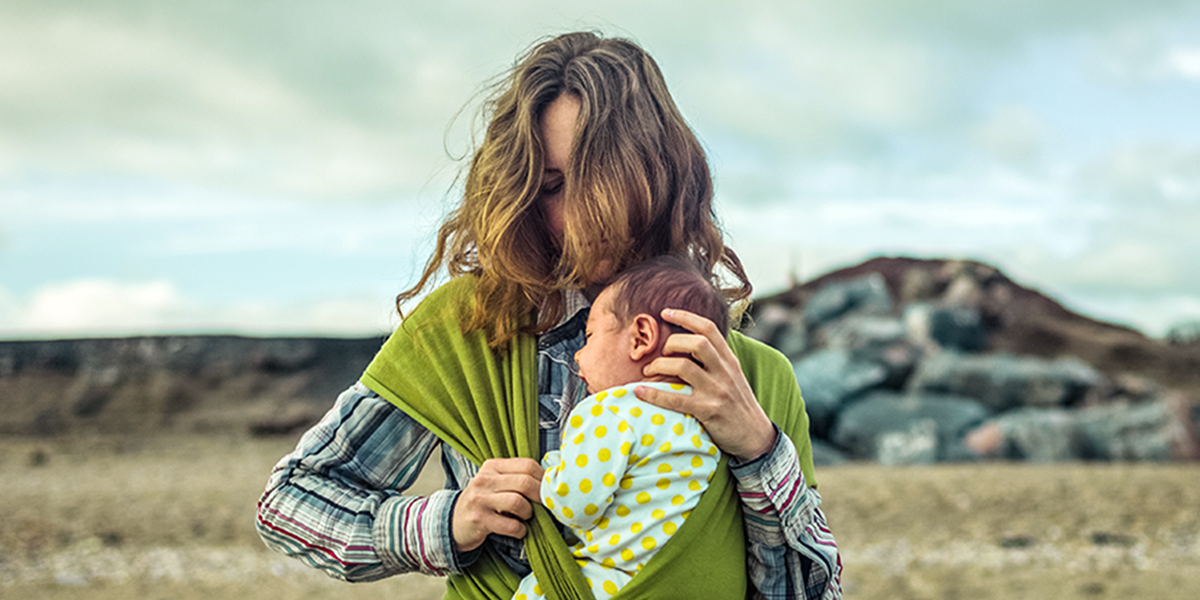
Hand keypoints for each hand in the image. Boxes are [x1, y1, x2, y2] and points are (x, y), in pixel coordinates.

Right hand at [452, 458, 543, 551]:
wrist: (454, 521)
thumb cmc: (483, 501)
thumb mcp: (495, 482)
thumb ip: (517, 478)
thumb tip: (549, 482)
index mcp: (493, 466)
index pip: (527, 465)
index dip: (543, 478)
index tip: (548, 490)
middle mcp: (485, 480)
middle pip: (525, 482)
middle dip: (540, 496)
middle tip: (544, 506)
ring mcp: (480, 499)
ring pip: (518, 502)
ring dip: (528, 513)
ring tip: (526, 517)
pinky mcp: (479, 520)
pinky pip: (510, 525)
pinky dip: (520, 530)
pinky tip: (518, 530)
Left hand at [636, 308, 776, 461]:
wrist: (756, 436)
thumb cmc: (739, 405)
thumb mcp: (734, 376)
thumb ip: (716, 360)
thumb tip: (691, 343)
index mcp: (730, 360)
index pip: (709, 329)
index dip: (686, 317)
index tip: (665, 312)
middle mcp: (725, 372)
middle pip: (697, 343)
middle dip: (672, 342)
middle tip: (660, 352)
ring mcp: (717, 391)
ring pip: (684, 367)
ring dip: (660, 366)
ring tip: (648, 371)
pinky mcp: (708, 411)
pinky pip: (676, 399)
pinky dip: (654, 394)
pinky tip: (639, 391)